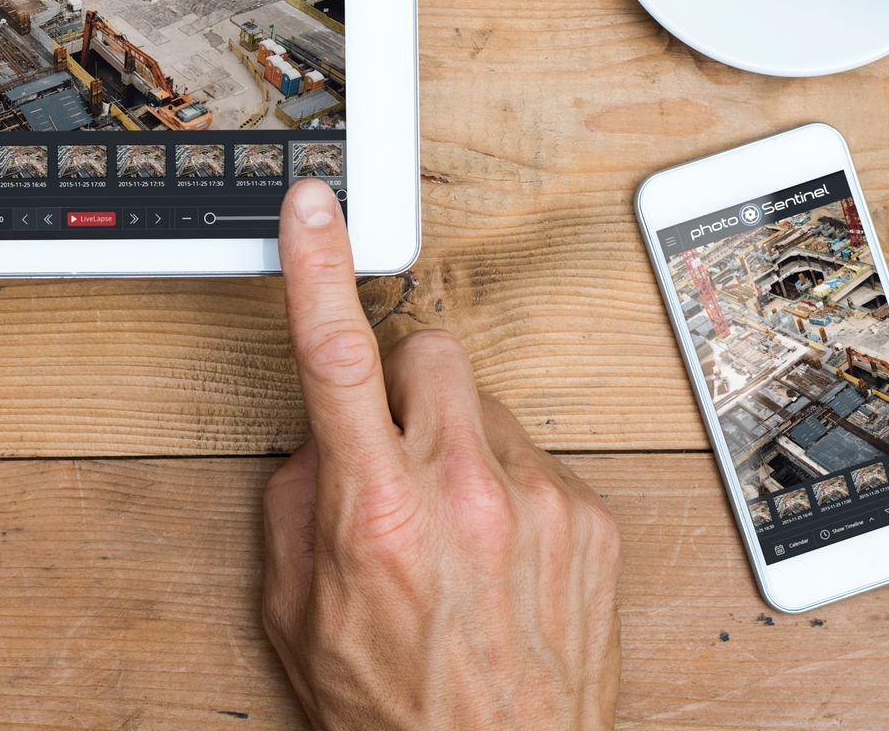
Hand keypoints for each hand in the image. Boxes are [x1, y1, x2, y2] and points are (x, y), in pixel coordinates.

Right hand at [262, 180, 621, 728]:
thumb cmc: (394, 709)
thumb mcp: (296, 607)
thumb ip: (300, 497)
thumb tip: (322, 435)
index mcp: (377, 510)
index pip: (337, 357)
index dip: (318, 269)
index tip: (315, 208)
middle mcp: (466, 493)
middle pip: (430, 351)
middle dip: (403, 381)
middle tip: (390, 445)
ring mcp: (541, 502)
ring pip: (487, 403)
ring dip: (459, 441)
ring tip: (451, 528)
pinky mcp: (592, 519)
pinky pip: (537, 456)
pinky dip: (511, 488)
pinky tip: (499, 553)